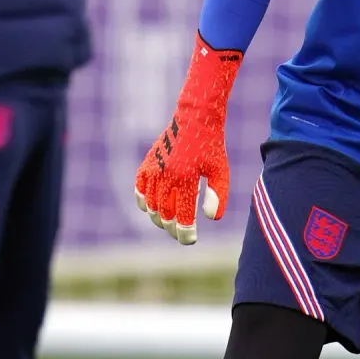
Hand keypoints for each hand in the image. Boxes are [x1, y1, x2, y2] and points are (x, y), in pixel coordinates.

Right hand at [135, 34, 243, 244]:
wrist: (195, 118)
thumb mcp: (221, 170)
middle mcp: (166, 175)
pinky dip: (143, 202)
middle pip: (164, 214)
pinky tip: (152, 208)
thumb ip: (217, 195)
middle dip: (173, 228)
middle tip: (181, 232)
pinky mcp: (147, 164)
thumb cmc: (211, 146)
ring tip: (170, 221)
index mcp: (185, 178)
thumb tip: (210, 219)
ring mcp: (154, 169)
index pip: (182, 216)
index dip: (185, 233)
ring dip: (159, 218)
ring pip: (150, 205)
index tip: (190, 240)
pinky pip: (139, 189)